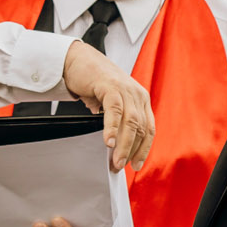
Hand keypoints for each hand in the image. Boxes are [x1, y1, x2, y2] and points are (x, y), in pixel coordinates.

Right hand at [63, 42, 154, 171]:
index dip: (143, 149)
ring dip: (123, 145)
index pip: (148, 129)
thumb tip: (115, 144)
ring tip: (115, 161)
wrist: (77, 59)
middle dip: (132, 152)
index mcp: (140, 99)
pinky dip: (112, 128)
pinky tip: (107, 142)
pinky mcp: (111, 86)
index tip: (136, 165)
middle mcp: (137, 94)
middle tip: (120, 167)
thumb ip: (117, 120)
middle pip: (141, 129)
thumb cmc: (93, 81)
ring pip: (131, 123)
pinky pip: (115, 111)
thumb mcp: (111, 102)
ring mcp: (126, 89)